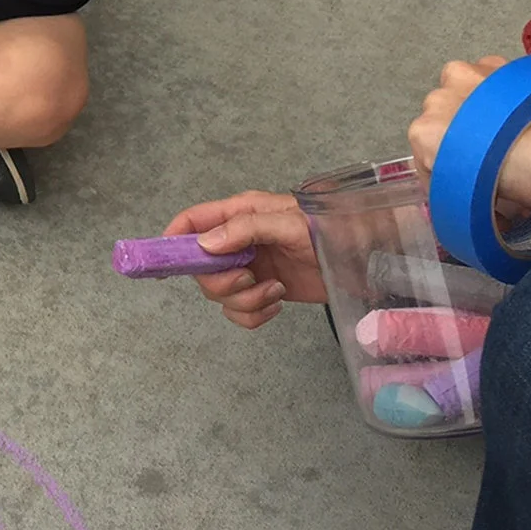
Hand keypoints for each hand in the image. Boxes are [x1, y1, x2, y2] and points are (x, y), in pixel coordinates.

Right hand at [159, 191, 321, 328]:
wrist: (367, 259)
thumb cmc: (333, 230)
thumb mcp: (291, 224)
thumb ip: (248, 229)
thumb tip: (206, 244)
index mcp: (240, 215)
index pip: (192, 222)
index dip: (172, 240)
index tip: (163, 264)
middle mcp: (239, 241)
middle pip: (201, 269)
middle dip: (221, 283)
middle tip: (249, 280)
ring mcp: (251, 267)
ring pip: (220, 294)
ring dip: (244, 301)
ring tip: (274, 292)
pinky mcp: (264, 290)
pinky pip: (240, 312)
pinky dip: (255, 314)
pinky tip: (277, 303)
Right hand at [405, 56, 530, 219]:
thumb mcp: (496, 198)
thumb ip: (477, 194)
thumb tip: (496, 206)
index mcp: (425, 133)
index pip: (428, 164)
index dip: (452, 183)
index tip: (474, 196)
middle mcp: (440, 96)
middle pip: (446, 125)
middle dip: (465, 144)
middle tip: (493, 166)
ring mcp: (474, 72)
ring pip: (468, 97)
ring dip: (481, 113)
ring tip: (510, 136)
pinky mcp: (508, 63)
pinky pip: (495, 82)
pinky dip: (503, 96)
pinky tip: (524, 115)